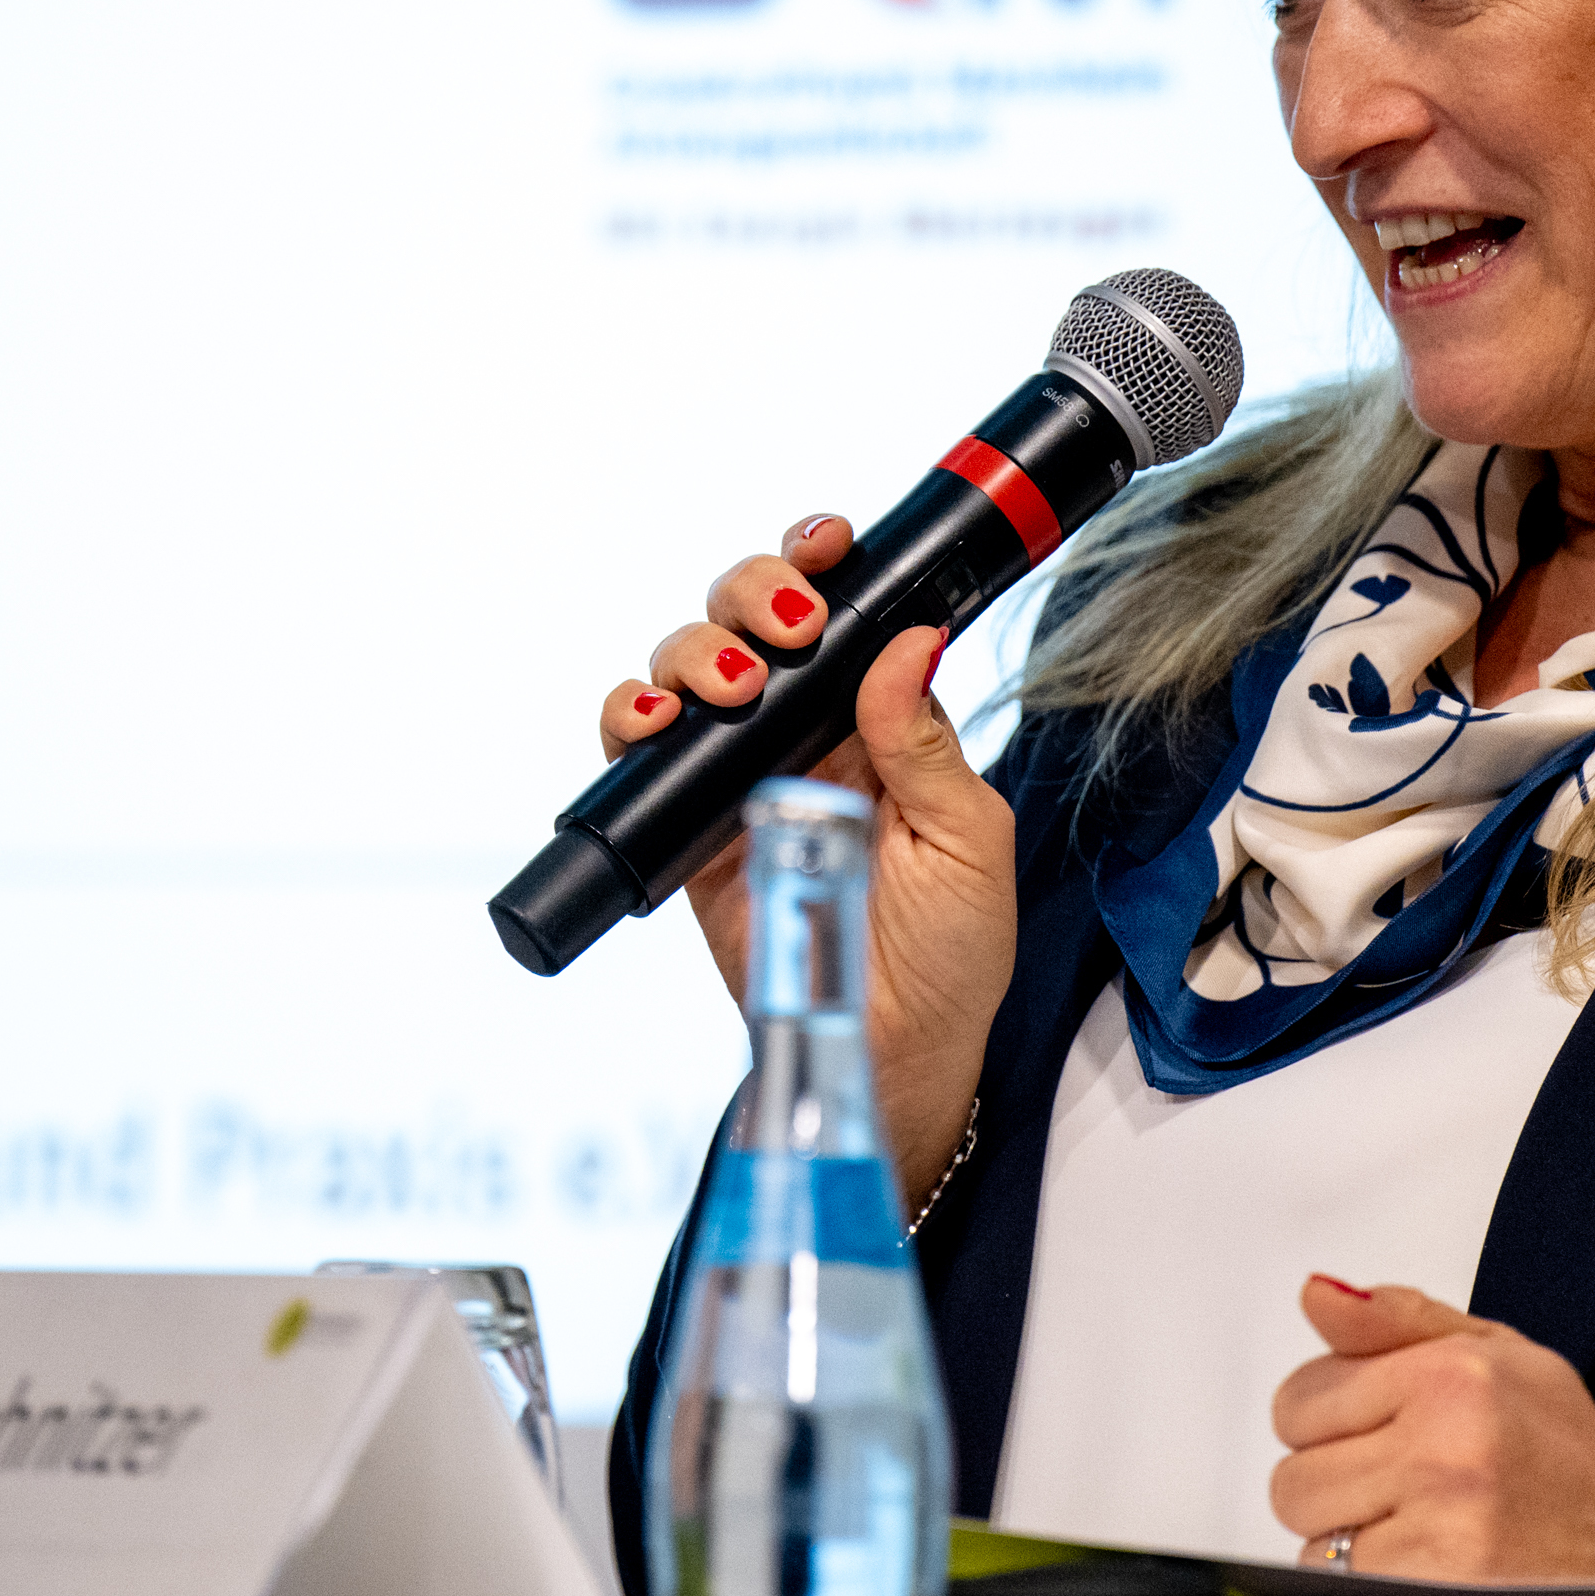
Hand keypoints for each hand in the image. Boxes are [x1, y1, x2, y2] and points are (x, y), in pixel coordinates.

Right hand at [598, 512, 1016, 1199]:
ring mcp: (740, 773)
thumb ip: (924, 742)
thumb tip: (910, 640)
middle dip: (749, 593)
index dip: (818, 563)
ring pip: (686, 669)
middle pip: (747, 618)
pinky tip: (653, 723)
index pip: (841, 612)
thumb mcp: (966, 840)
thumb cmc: (950, 949)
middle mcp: (804, 730)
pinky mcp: (687, 827)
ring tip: (728, 691)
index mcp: (879, 717)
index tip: (825, 546)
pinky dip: (628, 719)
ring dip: (692, 653)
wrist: (890, 1049)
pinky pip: (639, 754)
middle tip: (782, 630)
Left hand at [1268, 1276, 1594, 1582]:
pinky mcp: (1439, 1591)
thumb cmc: (1567, 1458)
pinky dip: (1376, 1587)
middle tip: (1401, 1489)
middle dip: (1334, 1488)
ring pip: (1312, 1541)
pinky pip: (1346, 1591)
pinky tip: (1430, 1566)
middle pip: (1293, 1479)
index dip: (1327, 1425)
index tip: (1375, 1436)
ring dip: (1350, 1544)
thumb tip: (1315, 1294)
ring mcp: (1443, 1523)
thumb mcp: (1498, 1355)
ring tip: (1419, 1528)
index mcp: (1452, 1375)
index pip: (1297, 1401)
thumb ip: (1397, 1320)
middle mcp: (1446, 1444)